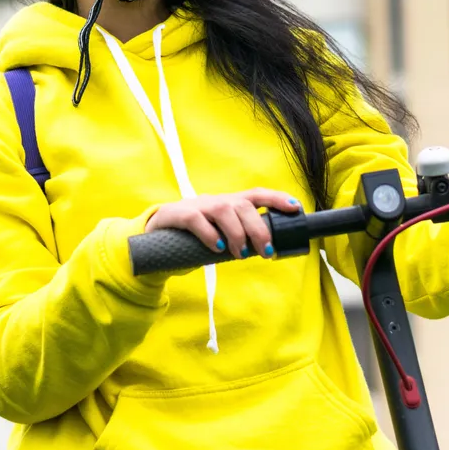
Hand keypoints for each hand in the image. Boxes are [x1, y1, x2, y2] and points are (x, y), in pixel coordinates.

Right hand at [144, 190, 301, 258]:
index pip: (257, 195)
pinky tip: (217, 248)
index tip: (296, 207)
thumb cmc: (193, 239)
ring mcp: (196, 205)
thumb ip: (238, 238)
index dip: (277, 198)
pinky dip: (210, 234)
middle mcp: (215, 201)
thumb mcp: (219, 236)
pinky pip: (196, 220)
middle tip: (266, 252)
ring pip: (223, 210)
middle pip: (243, 205)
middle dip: (258, 228)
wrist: (153, 238)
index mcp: (229, 204)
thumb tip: (266, 249)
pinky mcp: (177, 215)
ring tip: (240, 254)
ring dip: (237, 233)